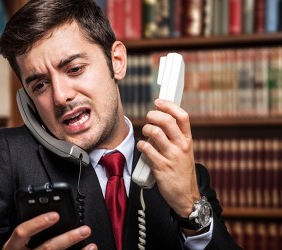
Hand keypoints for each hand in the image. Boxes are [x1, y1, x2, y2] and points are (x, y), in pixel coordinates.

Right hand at [2, 212, 96, 249]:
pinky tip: (88, 249)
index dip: (39, 223)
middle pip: (47, 248)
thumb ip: (30, 228)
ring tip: (90, 242)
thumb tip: (52, 213)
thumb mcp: (17, 240)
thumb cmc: (18, 249)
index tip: (55, 215)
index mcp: (13, 245)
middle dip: (68, 238)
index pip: (23, 232)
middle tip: (84, 229)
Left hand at [136, 99, 199, 216]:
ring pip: (155, 133)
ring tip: (145, 133)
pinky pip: (146, 149)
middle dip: (153, 115)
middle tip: (148, 117)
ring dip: (146, 129)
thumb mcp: (185, 152)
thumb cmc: (183, 172)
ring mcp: (171, 156)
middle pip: (167, 121)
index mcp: (188, 141)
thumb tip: (161, 122)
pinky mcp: (161, 166)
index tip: (159, 102)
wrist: (186, 196)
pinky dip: (141, 145)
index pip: (182, 116)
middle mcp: (181, 146)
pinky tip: (142, 146)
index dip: (169, 105)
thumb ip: (175, 138)